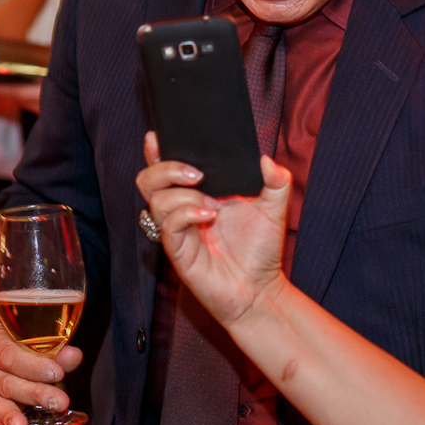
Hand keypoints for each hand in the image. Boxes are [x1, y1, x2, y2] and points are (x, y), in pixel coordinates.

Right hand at [0, 316, 81, 424]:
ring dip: (10, 417)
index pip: (9, 354)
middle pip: (5, 382)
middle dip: (34, 394)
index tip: (57, 373)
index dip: (32, 365)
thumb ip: (55, 346)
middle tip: (59, 402)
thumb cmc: (20, 333)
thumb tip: (74, 356)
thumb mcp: (34, 332)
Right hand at [136, 131, 290, 327]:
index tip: (157, 135)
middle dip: (166, 168)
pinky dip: (186, 214)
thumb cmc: (261, 249)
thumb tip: (266, 158)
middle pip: (149, 179)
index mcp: (200, 192)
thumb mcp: (275, 208)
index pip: (168, 167)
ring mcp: (178, 230)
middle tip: (198, 173)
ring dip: (182, 194)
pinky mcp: (178, 251)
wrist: (261, 289)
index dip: (157, 150)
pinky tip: (209, 216)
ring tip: (213, 205)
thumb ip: (276, 181)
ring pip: (155, 200)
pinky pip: (168, 225)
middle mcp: (183, 208)